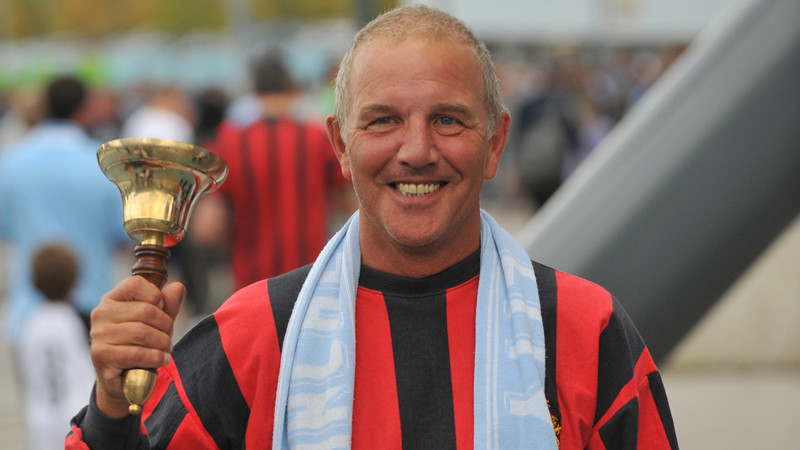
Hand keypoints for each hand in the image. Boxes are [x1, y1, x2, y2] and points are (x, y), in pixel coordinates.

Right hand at [89, 276, 184, 417]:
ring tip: (166, 349)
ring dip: (163, 343)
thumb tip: (178, 287)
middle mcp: (101, 314)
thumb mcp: (158, 322)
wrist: (122, 379)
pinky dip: (156, 357)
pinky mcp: (101, 356)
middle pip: (145, 311)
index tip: (162, 312)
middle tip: (168, 337)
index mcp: (112, 299)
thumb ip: (168, 304)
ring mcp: (99, 335)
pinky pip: (137, 353)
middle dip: (165, 326)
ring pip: (142, 333)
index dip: (157, 297)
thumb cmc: (140, 344)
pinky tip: (162, 359)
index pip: (136, 283)